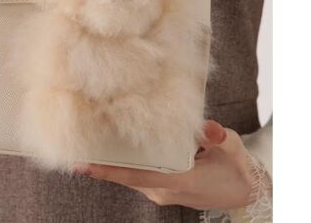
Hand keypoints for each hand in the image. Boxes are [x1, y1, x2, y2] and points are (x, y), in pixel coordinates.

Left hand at [74, 121, 254, 210]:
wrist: (245, 192)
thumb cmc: (236, 169)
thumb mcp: (232, 149)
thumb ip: (218, 137)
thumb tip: (209, 128)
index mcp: (180, 181)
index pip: (139, 175)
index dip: (111, 170)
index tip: (85, 165)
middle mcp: (165, 190)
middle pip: (127, 176)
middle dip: (101, 165)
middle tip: (74, 152)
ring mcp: (162, 191)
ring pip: (130, 176)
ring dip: (110, 165)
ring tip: (85, 149)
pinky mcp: (162, 188)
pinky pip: (138, 176)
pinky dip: (123, 165)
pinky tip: (110, 152)